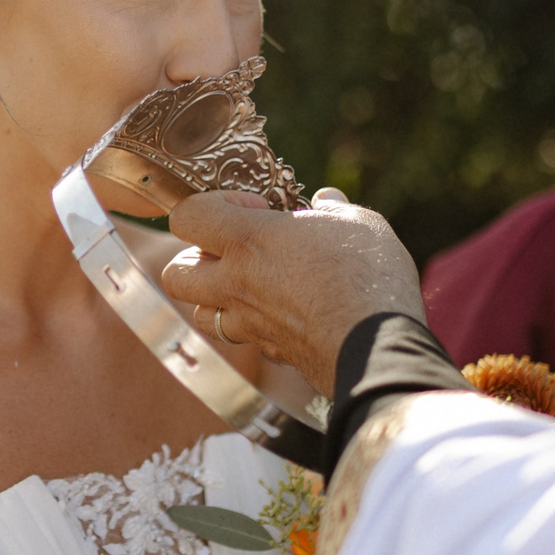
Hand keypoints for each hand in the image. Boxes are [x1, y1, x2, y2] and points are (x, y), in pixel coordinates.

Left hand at [159, 190, 426, 394]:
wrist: (378, 349)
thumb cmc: (367, 276)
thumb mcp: (358, 223)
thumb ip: (333, 210)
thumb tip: (326, 201)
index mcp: (248, 241)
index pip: (188, 216)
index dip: (213, 204)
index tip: (253, 207)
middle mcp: (236, 284)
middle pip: (176, 274)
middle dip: (196, 258)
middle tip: (235, 249)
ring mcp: (249, 324)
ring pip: (201, 315)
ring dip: (216, 298)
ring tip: (252, 284)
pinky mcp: (272, 352)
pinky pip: (245, 338)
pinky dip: (255, 326)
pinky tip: (287, 314)